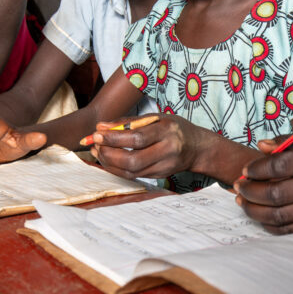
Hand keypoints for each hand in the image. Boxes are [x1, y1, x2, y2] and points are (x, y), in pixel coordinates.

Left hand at [91, 113, 208, 178]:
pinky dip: (116, 168)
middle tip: (95, 144)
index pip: (137, 138)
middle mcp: (167, 151)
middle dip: (108, 154)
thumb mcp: (157, 117)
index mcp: (167, 131)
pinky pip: (133, 176)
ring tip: (98, 151)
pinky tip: (108, 159)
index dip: (114, 138)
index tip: (97, 133)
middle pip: (133, 160)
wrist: (198, 148)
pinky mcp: (159, 176)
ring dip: (109, 163)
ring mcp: (164, 167)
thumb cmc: (175, 128)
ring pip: (130, 172)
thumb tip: (102, 127)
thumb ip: (129, 121)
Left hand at [233, 132, 292, 233]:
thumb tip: (261, 146)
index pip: (279, 166)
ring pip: (278, 215)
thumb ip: (286, 141)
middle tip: (238, 186)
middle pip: (276, 193)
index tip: (245, 170)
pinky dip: (268, 223)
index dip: (257, 169)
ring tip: (242, 201)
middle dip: (250, 191)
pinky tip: (259, 214)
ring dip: (254, 210)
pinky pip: (288, 229)